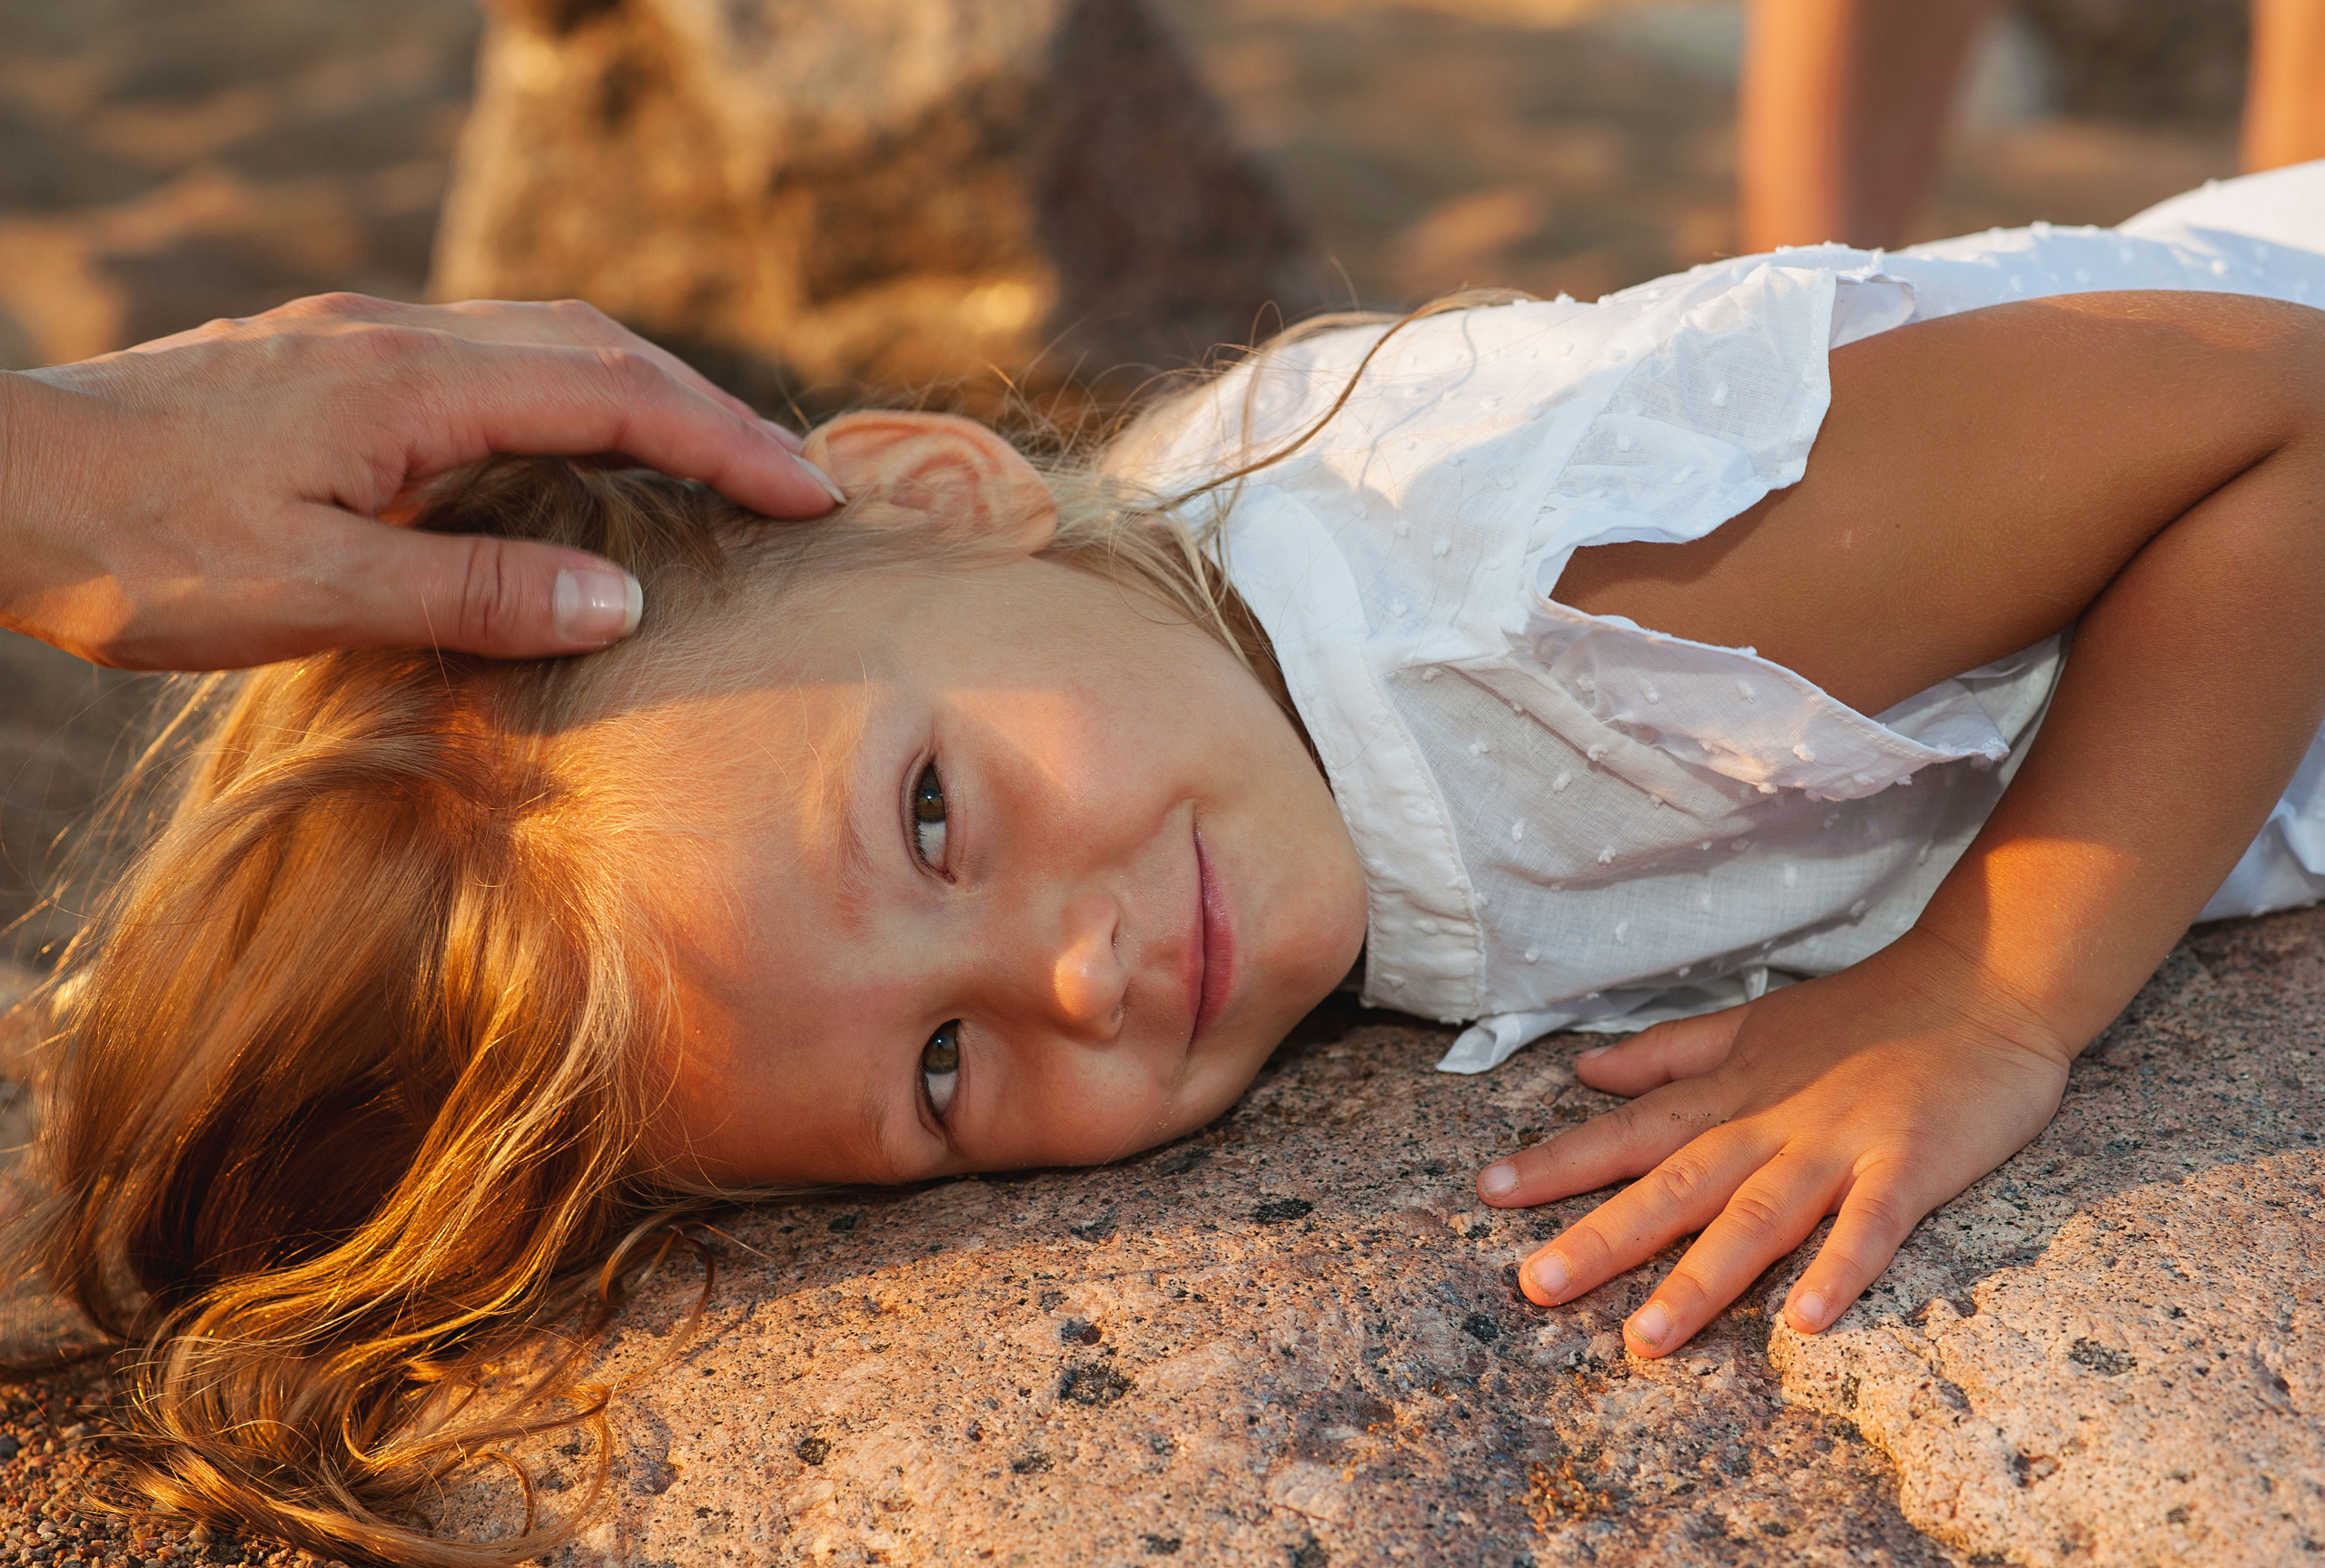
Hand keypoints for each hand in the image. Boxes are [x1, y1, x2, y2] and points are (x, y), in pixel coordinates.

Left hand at [0, 292, 848, 668]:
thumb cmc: (139, 549)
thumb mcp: (314, 593)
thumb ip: (475, 591)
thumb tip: (624, 597)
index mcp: (411, 386)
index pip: (614, 399)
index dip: (726, 445)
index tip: (811, 495)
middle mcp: (397, 339)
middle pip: (596, 349)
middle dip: (708, 411)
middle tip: (791, 480)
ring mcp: (359, 341)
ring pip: (541, 343)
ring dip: (642, 396)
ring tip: (709, 464)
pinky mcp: (326, 362)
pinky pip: (487, 360)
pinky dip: (568, 398)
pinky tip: (569, 453)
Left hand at [1474, 931, 2074, 1357]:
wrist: (1984, 980)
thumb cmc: (1865, 1013)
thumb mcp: (1751, 1023)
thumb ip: (1668, 1054)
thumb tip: (1584, 1073)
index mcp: (1730, 1093)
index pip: (1629, 1133)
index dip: (1559, 1162)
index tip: (1487, 1191)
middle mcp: (1771, 1120)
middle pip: (1675, 1184)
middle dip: (1603, 1236)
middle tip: (1534, 1286)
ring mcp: (1840, 1143)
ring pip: (1758, 1217)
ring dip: (1703, 1277)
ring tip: (1647, 1336)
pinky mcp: (1911, 1162)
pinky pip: (1871, 1224)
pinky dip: (1840, 1267)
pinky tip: (1804, 1321)